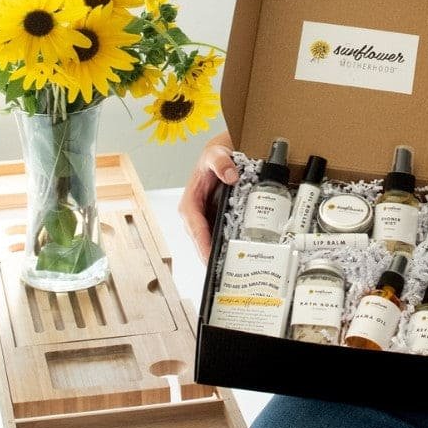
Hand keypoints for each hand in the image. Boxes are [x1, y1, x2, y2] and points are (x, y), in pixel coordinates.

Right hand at [177, 132, 238, 261]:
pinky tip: (238, 257)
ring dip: (219, 256)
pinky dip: (226, 247)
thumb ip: (221, 162)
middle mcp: (195, 216)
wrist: (221, 155)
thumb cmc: (213, 156)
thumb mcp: (215, 154)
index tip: (210, 260)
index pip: (195, 230)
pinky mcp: (215, 221)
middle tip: (225, 273)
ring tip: (232, 271)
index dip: (202, 246)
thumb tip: (230, 175)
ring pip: (210, 243)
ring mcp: (205, 220)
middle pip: (202, 242)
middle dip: (211, 258)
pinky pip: (219, 238)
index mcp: (190, 204)